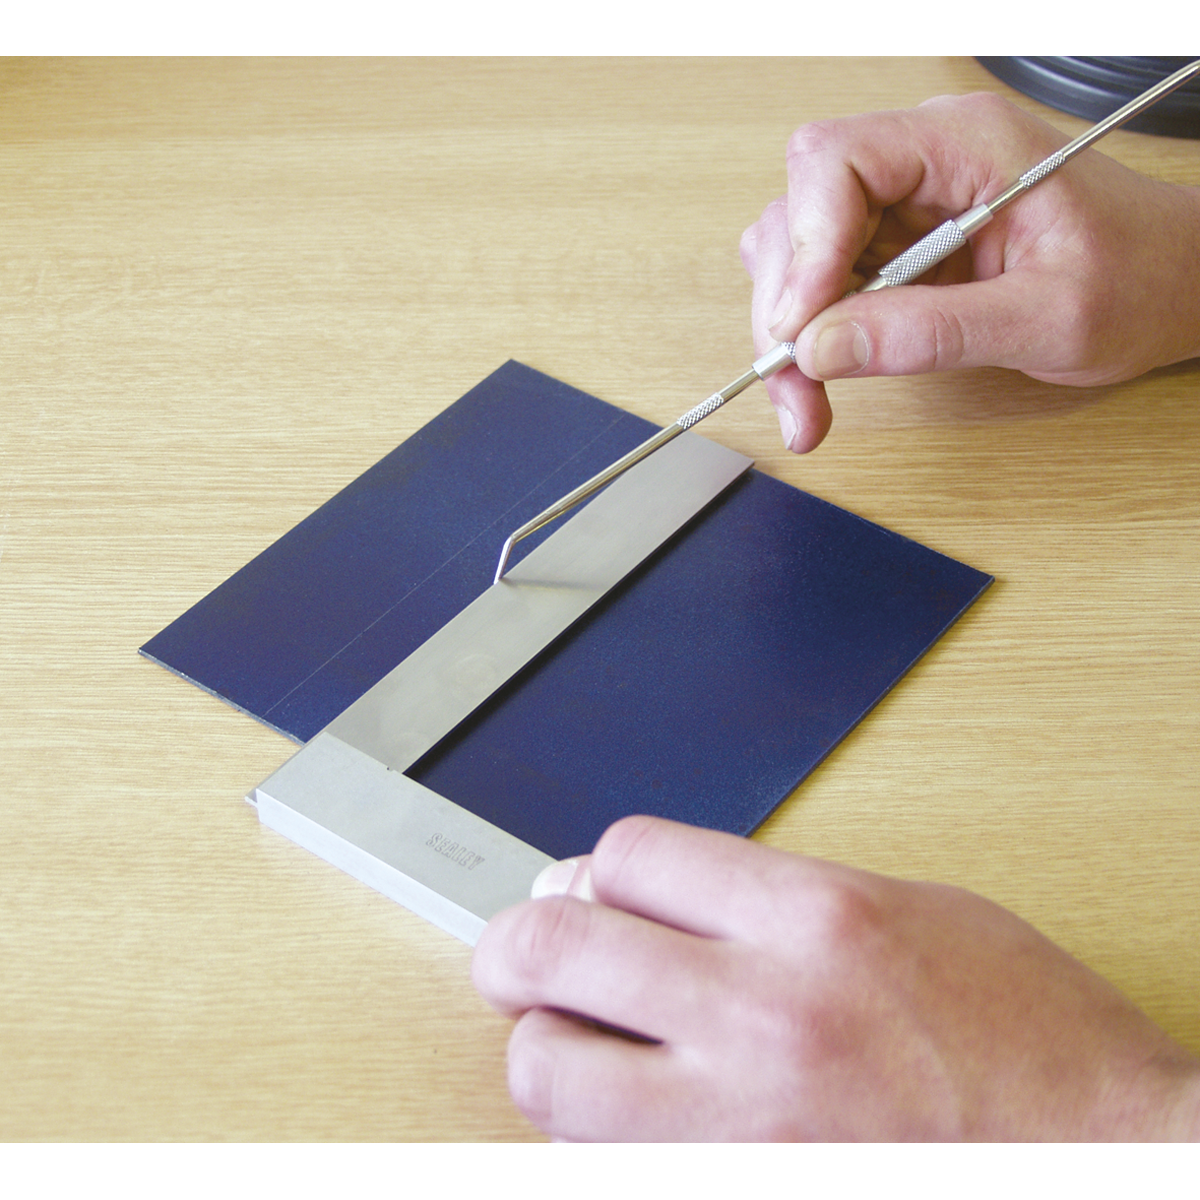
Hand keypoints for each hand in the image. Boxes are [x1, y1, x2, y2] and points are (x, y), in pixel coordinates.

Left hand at [472, 815, 1199, 1140]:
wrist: (1115, 1173)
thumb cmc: (1031, 1046)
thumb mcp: (912, 912)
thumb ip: (770, 893)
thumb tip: (640, 889)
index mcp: (819, 919)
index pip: (630, 854)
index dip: (597, 868)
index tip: (596, 890)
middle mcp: (767, 1017)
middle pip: (556, 948)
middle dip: (518, 946)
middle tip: (524, 959)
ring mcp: (741, 1131)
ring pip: (548, 1074)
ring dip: (546, 1050)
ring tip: (579, 1046)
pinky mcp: (726, 1199)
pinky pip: (600, 1169)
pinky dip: (592, 1141)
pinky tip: (633, 1123)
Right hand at [742, 92, 1199, 452]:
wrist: (1175, 281)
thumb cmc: (1139, 278)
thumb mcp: (1049, 317)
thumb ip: (935, 331)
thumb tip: (824, 347)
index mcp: (967, 144)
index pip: (837, 160)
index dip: (804, 244)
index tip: (802, 328)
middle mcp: (924, 161)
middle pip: (800, 213)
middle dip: (784, 308)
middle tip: (797, 392)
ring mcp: (906, 203)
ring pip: (798, 251)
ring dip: (790, 331)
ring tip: (810, 403)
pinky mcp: (897, 244)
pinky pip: (825, 281)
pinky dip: (813, 337)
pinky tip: (826, 379)